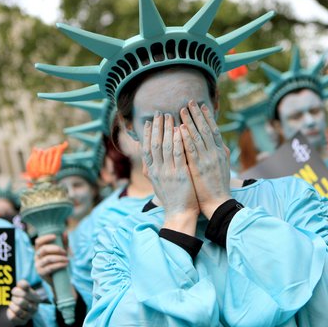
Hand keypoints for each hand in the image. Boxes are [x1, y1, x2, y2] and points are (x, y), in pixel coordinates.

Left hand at [7, 280, 40, 325]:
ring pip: (17, 310)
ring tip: (12, 304)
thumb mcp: (23, 288)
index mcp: (36, 298)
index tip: (14, 291)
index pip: (24, 293)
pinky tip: (10, 310)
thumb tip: (23, 285)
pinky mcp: (23, 322)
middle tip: (13, 298)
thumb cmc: (22, 296)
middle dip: (14, 299)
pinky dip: (9, 313)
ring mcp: (29, 316)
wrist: (21, 307)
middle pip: (21, 302)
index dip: (16, 291)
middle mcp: (35, 308)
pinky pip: (13, 318)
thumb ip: (23, 284)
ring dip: (12, 306)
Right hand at [34, 234, 68, 286]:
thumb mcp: (62, 251)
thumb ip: (64, 243)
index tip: (55, 236)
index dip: (45, 238)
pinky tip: (65, 264)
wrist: (58, 278)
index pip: (38, 241)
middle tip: (65, 252)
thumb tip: (65, 233)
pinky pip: (50, 267)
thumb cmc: (59, 262)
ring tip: (67, 259)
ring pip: (48, 259)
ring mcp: (38, 265)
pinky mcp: (41, 273)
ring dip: (59, 258)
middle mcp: (37, 256)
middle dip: (56, 249)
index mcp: (39, 249)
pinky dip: (59, 265)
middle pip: (44, 249)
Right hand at [142, 112, 198, 234]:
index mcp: (152, 172)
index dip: (148, 134)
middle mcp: (158, 170)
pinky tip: (180, 130)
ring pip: (166, 146)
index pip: (147, 148)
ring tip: (170, 116)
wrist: (179, 214)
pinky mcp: (181, 175)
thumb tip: (147, 156)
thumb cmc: (171, 198)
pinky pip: (179, 155)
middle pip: (155, 144)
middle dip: (157, 127)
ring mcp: (168, 172)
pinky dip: (178, 141)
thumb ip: (152, 168)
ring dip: (167, 129)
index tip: (150, 121)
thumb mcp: (157, 183)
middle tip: (160, 113)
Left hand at [180, 101, 231, 218]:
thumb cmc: (218, 186)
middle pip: (205, 129)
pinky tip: (181, 128)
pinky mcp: (198, 168)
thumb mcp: (223, 166)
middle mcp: (215, 153)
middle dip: (197, 114)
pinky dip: (186, 138)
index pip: (213, 130)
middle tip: (189, 101)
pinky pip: (191, 150)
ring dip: (190, 122)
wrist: (218, 202)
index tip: (201, 106)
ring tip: (182, 110)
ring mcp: (207, 160)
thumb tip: (219, 142)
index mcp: (220, 152)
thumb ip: (220, 153)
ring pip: (198, 136)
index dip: (207, 117)